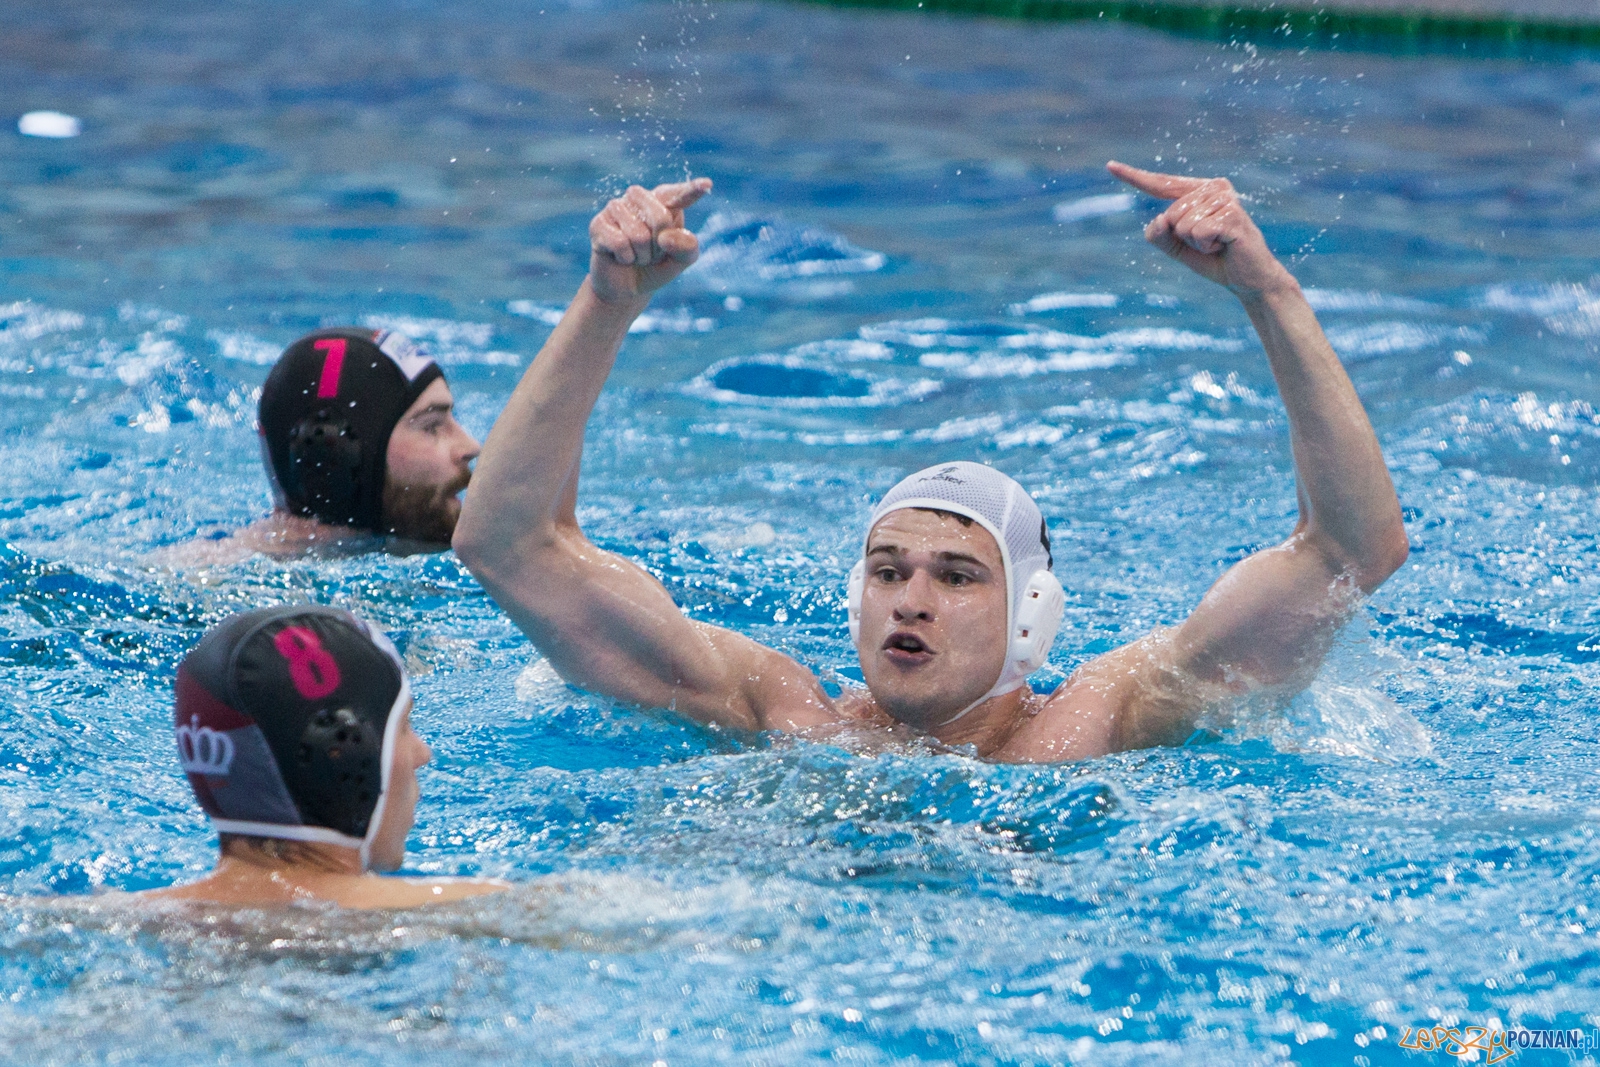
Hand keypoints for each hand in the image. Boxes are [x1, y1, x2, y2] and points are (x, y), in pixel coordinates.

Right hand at [588, 178, 712, 305]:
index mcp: (664, 202)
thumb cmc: (656, 267)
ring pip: (639, 234)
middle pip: (660, 218)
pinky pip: (620, 243)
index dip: (692, 190)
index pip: (678, 195)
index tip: (707, 185)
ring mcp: (616, 208)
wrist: (628, 288)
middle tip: (651, 251)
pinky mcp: (598, 223)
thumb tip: (665, 237)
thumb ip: (687, 247)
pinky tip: (621, 257)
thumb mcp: (681, 260)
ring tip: (635, 254)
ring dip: (641, 255)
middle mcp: (639, 198)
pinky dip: (625, 257)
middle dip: (659, 245)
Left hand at [1107, 161, 1293, 299]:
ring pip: (1181, 224)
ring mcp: (1225, 199)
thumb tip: (1160, 219)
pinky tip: (1224, 246)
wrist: (1248, 279)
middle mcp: (1214, 187)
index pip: (1162, 184)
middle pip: (1169, 213)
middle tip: (1209, 243)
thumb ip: (1160, 234)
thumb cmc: (1214, 260)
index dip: (1134, 177)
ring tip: (1217, 244)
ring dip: (1196, 243)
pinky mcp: (1233, 214)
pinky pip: (1197, 231)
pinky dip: (1206, 246)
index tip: (1109, 166)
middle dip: (1182, 237)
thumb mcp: (1177, 247)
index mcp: (1200, 190)